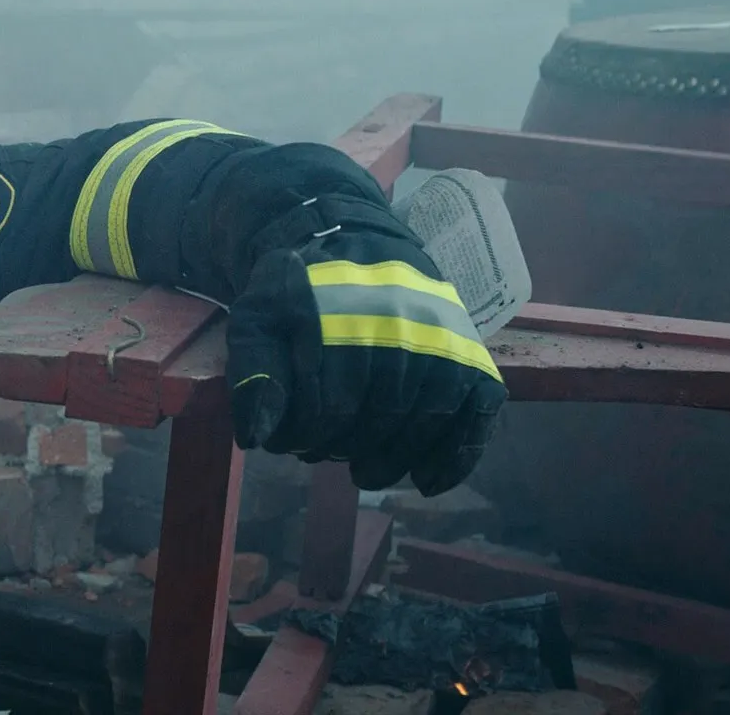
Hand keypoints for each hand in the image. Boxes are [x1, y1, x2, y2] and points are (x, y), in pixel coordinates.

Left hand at [222, 225, 507, 495]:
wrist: (357, 247)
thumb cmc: (302, 295)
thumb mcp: (259, 319)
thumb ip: (253, 369)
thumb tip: (256, 435)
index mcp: (342, 313)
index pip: (323, 406)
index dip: (300, 435)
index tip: (285, 438)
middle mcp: (399, 323)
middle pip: (370, 420)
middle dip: (338, 446)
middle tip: (319, 450)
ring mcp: (442, 341)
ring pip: (419, 425)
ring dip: (387, 460)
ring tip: (362, 469)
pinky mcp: (471, 356)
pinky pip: (476, 413)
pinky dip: (456, 455)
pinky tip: (427, 481)